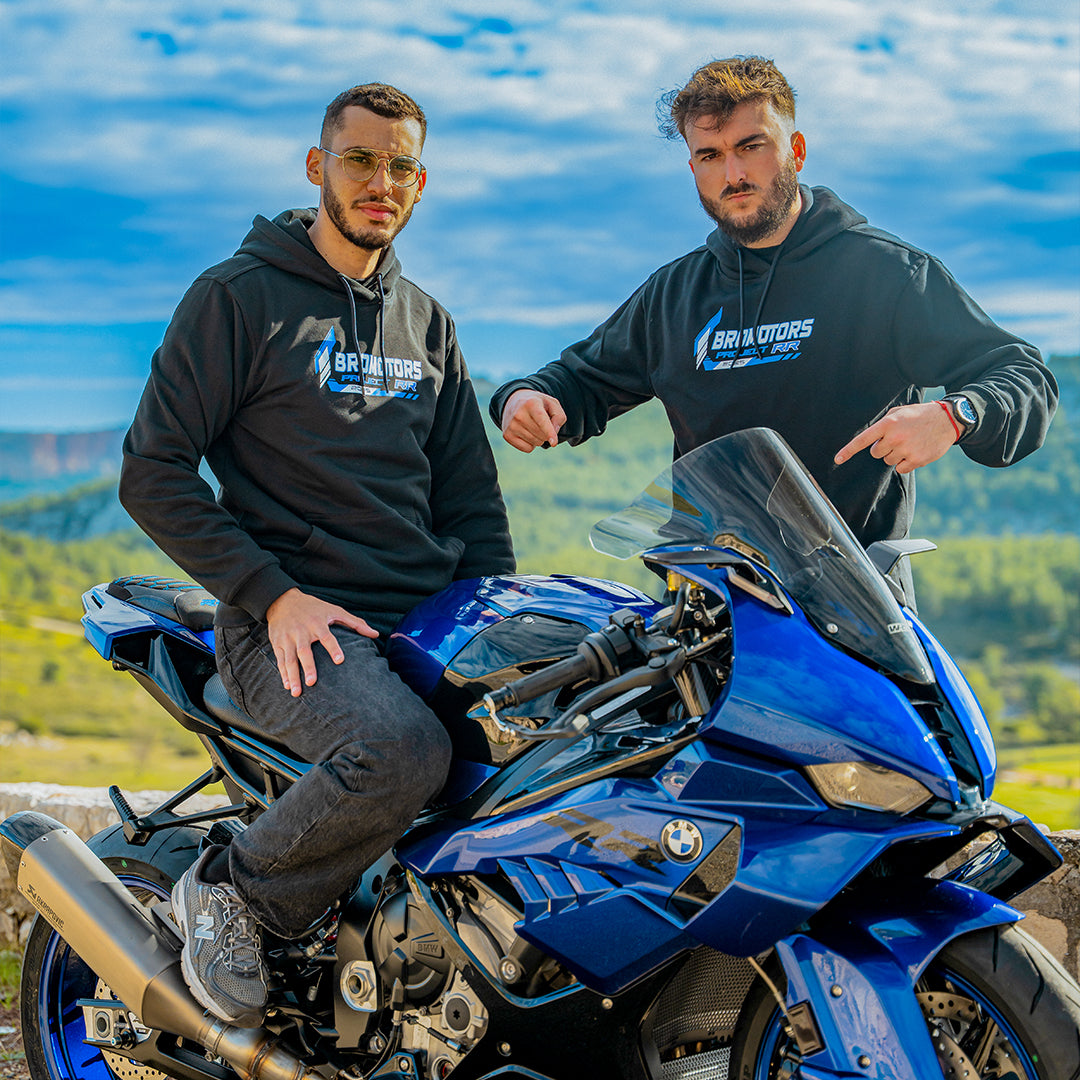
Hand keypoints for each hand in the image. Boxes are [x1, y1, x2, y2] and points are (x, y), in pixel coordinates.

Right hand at [265, 588, 377, 696]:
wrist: (283, 601)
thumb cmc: (314, 607)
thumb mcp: (334, 610)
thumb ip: (355, 623)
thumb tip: (375, 634)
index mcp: (317, 623)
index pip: (327, 637)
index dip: (334, 648)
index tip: (340, 660)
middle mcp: (301, 632)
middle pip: (304, 652)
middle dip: (308, 667)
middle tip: (313, 683)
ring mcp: (288, 638)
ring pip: (289, 659)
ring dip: (293, 676)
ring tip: (296, 692)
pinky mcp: (277, 643)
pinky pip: (280, 660)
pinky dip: (283, 674)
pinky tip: (288, 686)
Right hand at [500, 389, 566, 451]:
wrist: (514, 401)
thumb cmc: (538, 404)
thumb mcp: (552, 404)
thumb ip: (559, 416)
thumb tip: (554, 433)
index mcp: (531, 403)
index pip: (542, 420)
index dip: (549, 432)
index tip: (554, 443)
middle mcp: (519, 414)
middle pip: (542, 435)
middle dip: (547, 433)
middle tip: (541, 422)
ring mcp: (511, 425)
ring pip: (536, 443)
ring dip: (539, 438)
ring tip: (533, 425)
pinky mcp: (507, 435)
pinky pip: (528, 449)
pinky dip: (531, 444)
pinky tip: (526, 432)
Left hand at [834, 402, 958, 475]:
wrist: (948, 419)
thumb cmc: (920, 415)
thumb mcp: (899, 412)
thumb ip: (883, 424)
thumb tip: (871, 439)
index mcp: (888, 423)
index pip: (863, 440)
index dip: (849, 451)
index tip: (837, 460)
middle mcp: (895, 437)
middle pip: (876, 453)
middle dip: (884, 448)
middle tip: (899, 439)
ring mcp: (906, 449)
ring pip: (888, 461)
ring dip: (896, 455)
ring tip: (911, 442)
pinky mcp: (916, 460)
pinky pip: (900, 469)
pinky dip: (906, 463)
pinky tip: (916, 451)